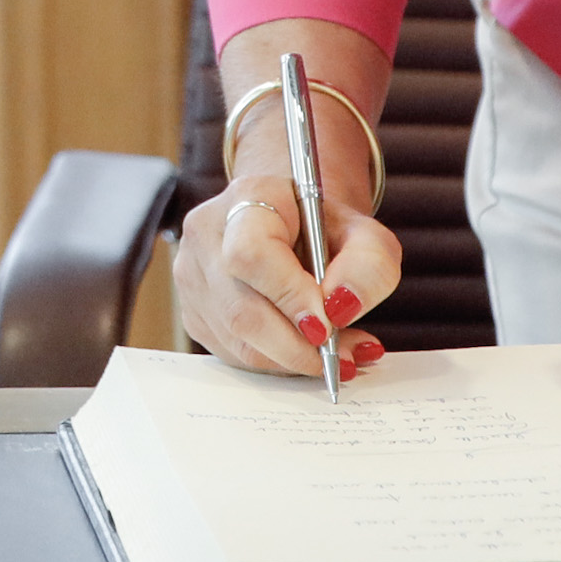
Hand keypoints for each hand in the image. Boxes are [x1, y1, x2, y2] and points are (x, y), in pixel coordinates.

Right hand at [173, 172, 400, 379]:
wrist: (291, 227)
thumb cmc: (324, 229)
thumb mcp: (365, 235)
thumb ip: (367, 266)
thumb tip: (341, 310)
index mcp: (247, 199)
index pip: (251, 254)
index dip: (288, 296)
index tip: (327, 326)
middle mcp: (206, 235)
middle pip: (241, 310)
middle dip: (298, 346)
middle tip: (343, 358)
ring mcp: (192, 276)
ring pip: (238, 341)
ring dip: (293, 360)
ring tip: (337, 354)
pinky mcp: (194, 312)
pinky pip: (234, 353)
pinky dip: (278, 362)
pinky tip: (307, 350)